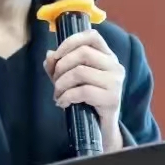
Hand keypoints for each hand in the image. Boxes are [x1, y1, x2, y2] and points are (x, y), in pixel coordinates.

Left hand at [44, 29, 124, 152]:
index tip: (56, 55)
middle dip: (61, 67)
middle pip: (83, 53)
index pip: (92, 36)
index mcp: (107, 56)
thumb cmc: (86, 100)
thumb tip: (49, 55)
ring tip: (58, 94)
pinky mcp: (112, 99)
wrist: (101, 128)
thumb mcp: (69, 80)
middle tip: (55, 82)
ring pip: (80, 72)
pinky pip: (83, 91)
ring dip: (61, 84)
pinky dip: (66, 97)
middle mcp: (115, 66)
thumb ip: (58, 65)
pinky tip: (62, 103)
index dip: (71, 41)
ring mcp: (115, 82)